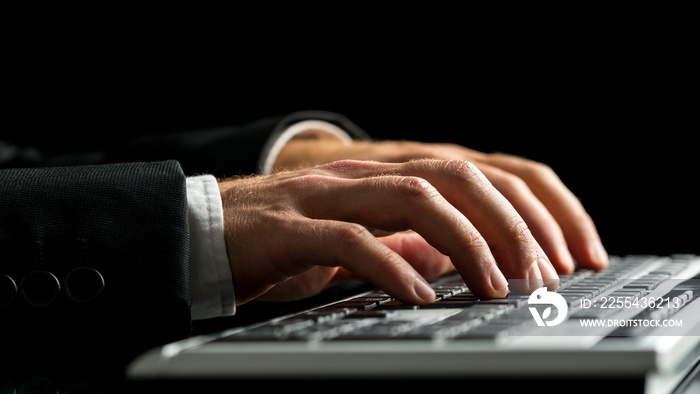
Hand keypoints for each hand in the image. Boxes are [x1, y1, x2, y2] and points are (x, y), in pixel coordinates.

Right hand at [275, 139, 607, 272]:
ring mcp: (328, 195)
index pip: (478, 175)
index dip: (533, 209)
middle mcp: (364, 175)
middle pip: (456, 176)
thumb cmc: (283, 241)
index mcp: (386, 177)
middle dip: (512, 223)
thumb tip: (458, 255)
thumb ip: (407, 239)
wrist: (205, 233)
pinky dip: (393, 266)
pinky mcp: (293, 226)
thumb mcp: (362, 238)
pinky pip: (351, 239)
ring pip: (413, 197)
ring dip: (467, 241)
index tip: (572, 255)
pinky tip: (420, 296)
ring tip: (497, 287)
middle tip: (544, 274)